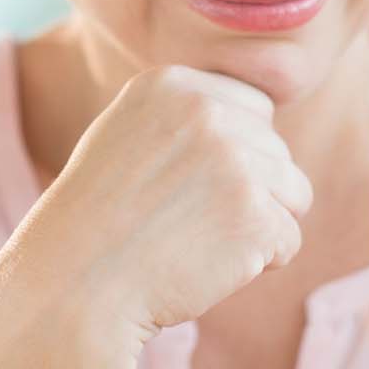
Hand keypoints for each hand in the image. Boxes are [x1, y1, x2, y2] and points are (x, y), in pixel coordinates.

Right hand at [0, 64, 312, 339]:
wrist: (73, 284)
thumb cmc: (100, 219)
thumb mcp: (129, 133)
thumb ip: (187, 114)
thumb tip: (264, 116)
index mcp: (172, 83)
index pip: (256, 111)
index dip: (233, 155)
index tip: (185, 185)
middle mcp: (205, 111)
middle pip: (278, 151)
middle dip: (249, 191)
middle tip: (186, 220)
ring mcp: (232, 160)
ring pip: (294, 193)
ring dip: (259, 225)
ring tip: (199, 239)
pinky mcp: (252, 214)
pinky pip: (289, 241)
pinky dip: (258, 263)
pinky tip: (206, 264)